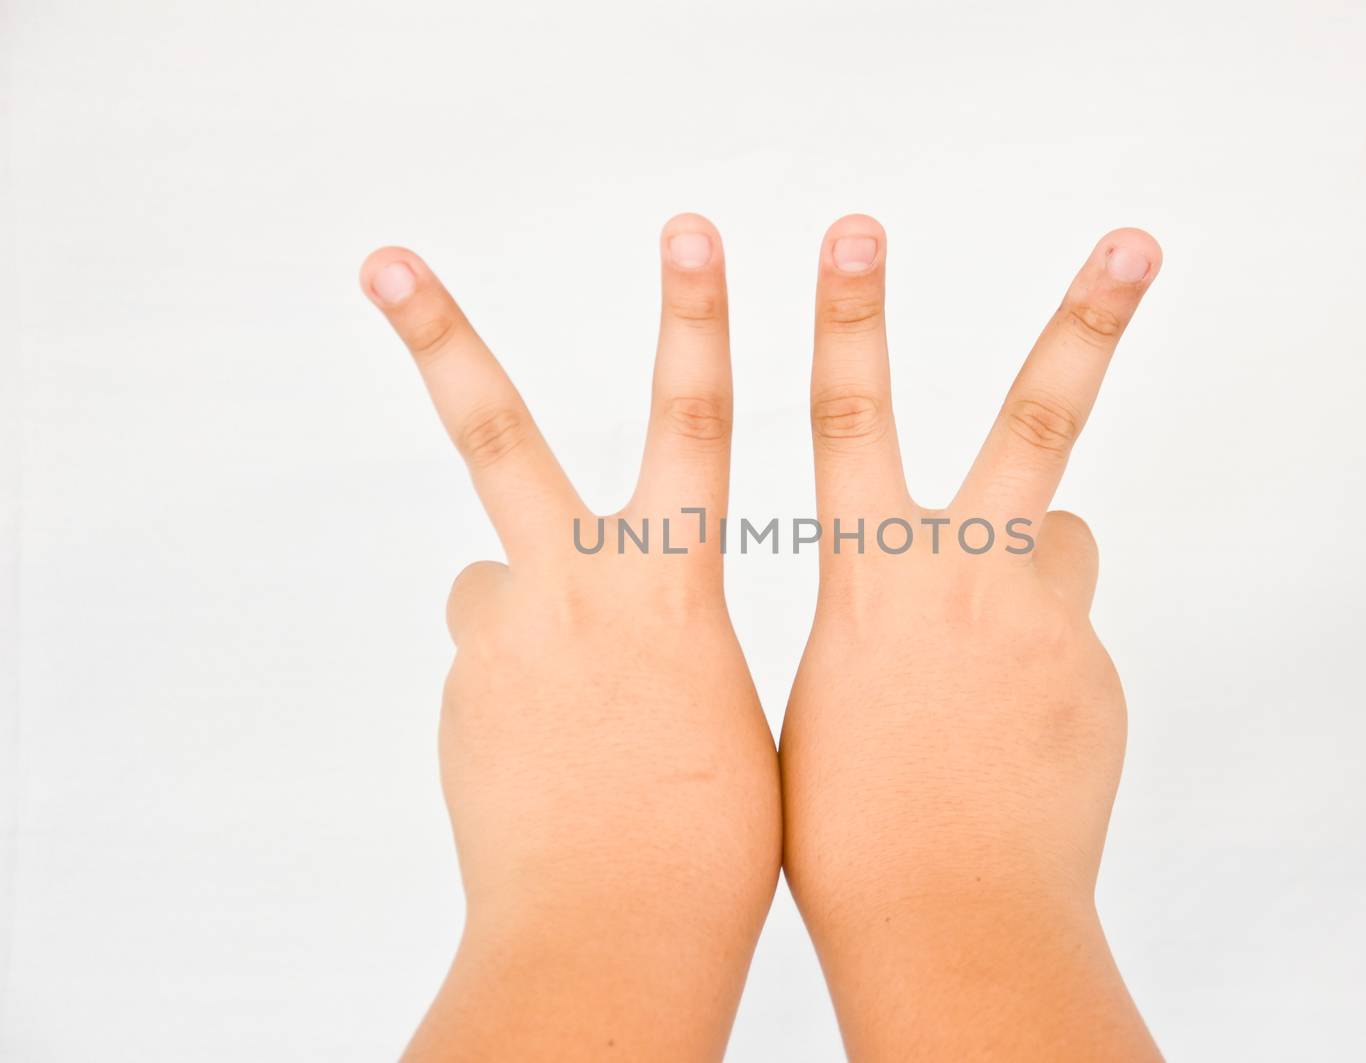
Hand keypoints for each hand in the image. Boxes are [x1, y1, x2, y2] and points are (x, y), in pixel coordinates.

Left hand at [360, 216, 780, 1060]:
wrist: (614, 935)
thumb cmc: (717, 836)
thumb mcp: (734, 712)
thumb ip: (675, 640)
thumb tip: (625, 619)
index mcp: (667, 587)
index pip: (696, 423)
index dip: (696, 321)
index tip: (692, 238)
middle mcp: (567, 589)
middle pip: (497, 432)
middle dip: (443, 336)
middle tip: (385, 259)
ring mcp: (499, 640)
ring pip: (497, 579)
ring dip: (530, 611)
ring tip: (576, 708)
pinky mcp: (463, 696)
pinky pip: (495, 664)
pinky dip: (525, 696)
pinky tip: (558, 769)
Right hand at [780, 216, 1163, 1059]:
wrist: (950, 919)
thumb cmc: (848, 826)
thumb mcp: (825, 701)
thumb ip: (876, 621)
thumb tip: (915, 597)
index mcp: (874, 581)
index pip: (846, 420)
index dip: (846, 319)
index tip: (852, 236)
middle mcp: (969, 578)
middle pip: (1036, 418)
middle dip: (1086, 318)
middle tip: (1134, 241)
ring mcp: (1047, 624)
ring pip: (1061, 541)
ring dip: (1034, 560)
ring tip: (994, 651)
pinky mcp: (1096, 676)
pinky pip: (1069, 637)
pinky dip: (1043, 668)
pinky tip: (1015, 744)